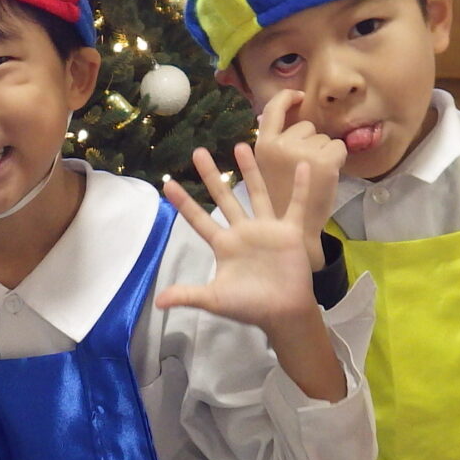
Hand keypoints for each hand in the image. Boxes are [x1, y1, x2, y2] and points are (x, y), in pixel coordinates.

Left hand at [156, 145, 322, 333]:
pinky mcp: (290, 232)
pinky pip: (295, 205)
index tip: (167, 183)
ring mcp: (267, 229)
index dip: (184, 203)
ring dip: (250, 171)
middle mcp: (243, 231)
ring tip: (240, 146)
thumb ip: (188, 295)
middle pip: (224, 198)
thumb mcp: (215, 300)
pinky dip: (299, 187)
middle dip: (210, 175)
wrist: (283, 314)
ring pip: (256, 194)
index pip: (198, 219)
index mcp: (224, 245)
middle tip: (198, 152)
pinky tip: (301, 166)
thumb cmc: (249, 307)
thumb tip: (158, 302)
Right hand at [250, 90, 346, 269]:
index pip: (274, 107)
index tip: (299, 96)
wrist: (297, 229)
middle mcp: (281, 144)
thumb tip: (272, 116)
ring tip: (314, 176)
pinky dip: (338, 160)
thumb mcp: (266, 168)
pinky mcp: (324, 161)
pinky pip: (339, 147)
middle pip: (306, 126)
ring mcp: (303, 152)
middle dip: (310, 141)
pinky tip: (328, 175)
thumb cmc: (282, 201)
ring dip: (323, 152)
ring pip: (324, 137)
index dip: (288, 97)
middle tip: (304, 167)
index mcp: (263, 146)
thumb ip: (270, 144)